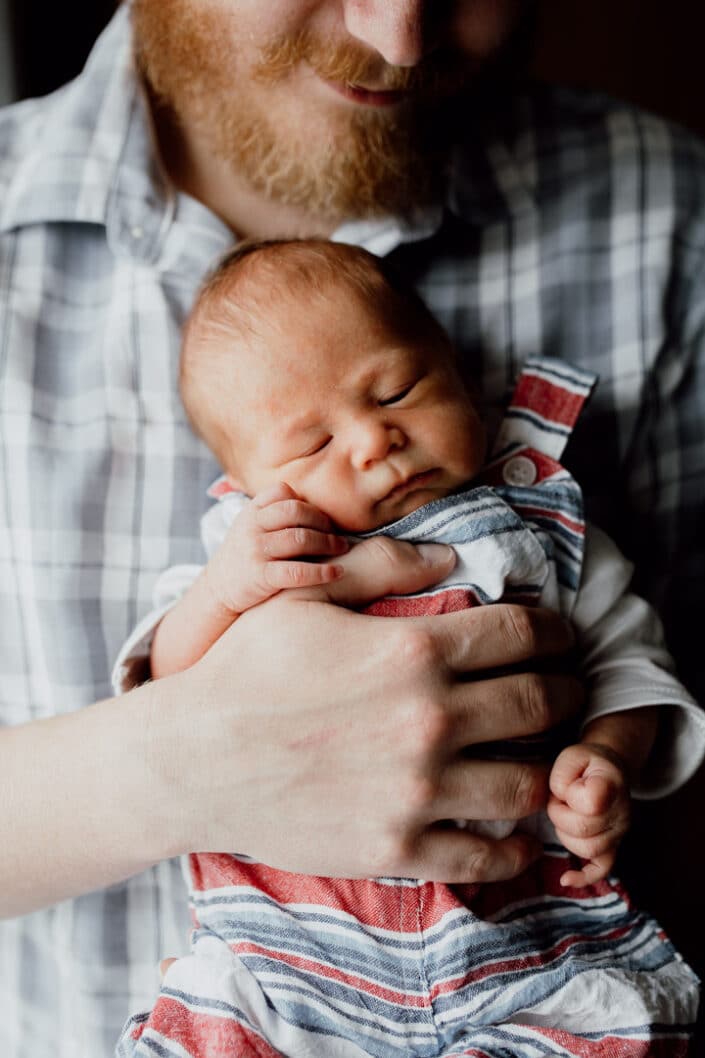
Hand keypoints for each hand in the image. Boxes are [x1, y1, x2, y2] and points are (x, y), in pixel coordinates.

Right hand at [149, 536, 581, 883]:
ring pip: (528, 781)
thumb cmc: (244, 671)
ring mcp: (418, 790)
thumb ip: (379, 569)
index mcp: (412, 651)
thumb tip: (448, 555)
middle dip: (566, 691)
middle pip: (542, 704)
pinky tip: (513, 831)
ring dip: (548, 765)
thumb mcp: (303, 599)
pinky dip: (513, 844)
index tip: (558, 637)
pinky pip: (486, 853)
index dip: (554, 631)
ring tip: (541, 756)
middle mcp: (429, 719)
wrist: (192, 761)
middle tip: (565, 690)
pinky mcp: (398, 845)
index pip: (523, 634)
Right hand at [205, 482, 348, 614]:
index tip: (323, 518)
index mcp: (252, 511)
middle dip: (323, 521)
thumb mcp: (252, 527)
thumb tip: (318, 507)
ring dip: (327, 543)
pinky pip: (297, 571)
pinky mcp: (260, 577)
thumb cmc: (247, 556)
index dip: (307, 503)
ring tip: (342, 549)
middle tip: (339, 534)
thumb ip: (275, 514)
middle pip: (295, 512)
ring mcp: (255, 550)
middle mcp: (252, 527)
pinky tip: (337, 572)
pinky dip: (321, 572)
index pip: (282, 491)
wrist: (218, 590)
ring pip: (299, 539)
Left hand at [547, 742, 630, 886]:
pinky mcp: (613, 846)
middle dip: (559, 814)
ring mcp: (620, 832)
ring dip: (565, 833)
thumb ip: (563, 774)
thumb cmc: (586, 764)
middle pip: (582, 829)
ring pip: (587, 849)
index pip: (590, 802)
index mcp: (612, 784)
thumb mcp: (571, 755)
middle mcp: (622, 812)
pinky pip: (603, 869)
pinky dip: (585, 877)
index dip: (569, 795)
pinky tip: (566, 879)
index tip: (567, 785)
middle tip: (560, 800)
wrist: (609, 769)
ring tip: (567, 813)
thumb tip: (563, 800)